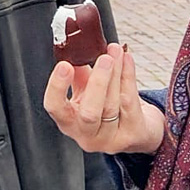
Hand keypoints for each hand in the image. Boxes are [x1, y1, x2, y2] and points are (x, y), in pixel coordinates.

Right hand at [44, 44, 164, 154]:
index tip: (65, 65)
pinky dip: (129, 78)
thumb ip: (78, 74)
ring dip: (115, 75)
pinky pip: (130, 104)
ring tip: (116, 53)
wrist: (134, 129)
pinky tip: (127, 60)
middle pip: (89, 113)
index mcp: (68, 122)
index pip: (55, 107)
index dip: (57, 87)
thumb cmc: (104, 107)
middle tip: (104, 59)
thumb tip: (75, 49)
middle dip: (97, 83)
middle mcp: (86, 135)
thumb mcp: (85, 92)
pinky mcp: (132, 136)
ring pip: (111, 106)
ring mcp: (110, 139)